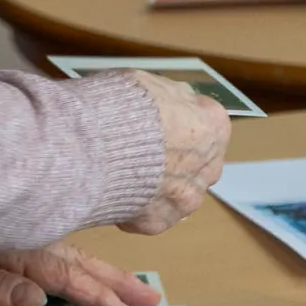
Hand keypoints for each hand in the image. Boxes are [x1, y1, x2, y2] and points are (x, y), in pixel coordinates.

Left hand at [0, 242, 162, 305]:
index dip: (99, 297)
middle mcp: (16, 231)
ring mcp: (8, 228)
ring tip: (133, 286)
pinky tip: (84, 266)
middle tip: (150, 301)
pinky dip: (74, 257)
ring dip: (100, 272)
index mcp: (8, 240)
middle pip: (76, 262)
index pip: (64, 275)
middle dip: (113, 284)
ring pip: (66, 251)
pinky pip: (48, 244)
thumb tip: (36, 298)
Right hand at [121, 69, 230, 235]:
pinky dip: (136, 206)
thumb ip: (174, 97)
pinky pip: (151, 214)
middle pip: (197, 162)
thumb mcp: (152, 84)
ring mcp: (186, 198)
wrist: (92, 147)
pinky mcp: (160, 221)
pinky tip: (114, 191)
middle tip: (141, 151)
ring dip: (159, 185)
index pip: (207, 123)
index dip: (180, 121)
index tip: (159, 123)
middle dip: (175, 158)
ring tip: (124, 174)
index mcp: (213, 126)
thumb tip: (181, 101)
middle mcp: (210, 166)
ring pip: (178, 192)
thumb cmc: (121, 107)